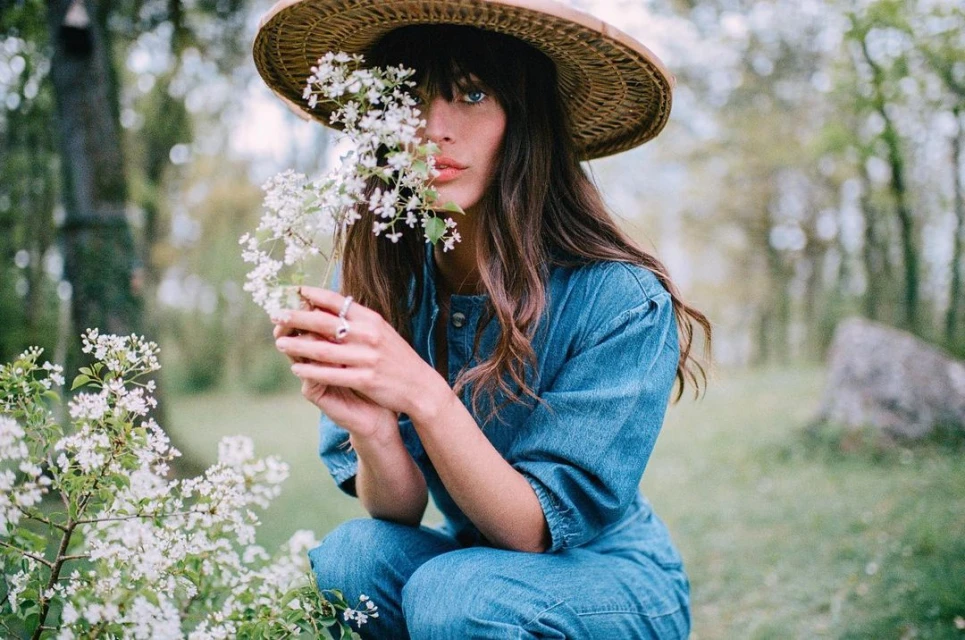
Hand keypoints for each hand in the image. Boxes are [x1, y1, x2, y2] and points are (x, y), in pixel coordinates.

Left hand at [273, 286, 451, 423]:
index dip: (314, 295)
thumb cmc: (397, 358)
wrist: (420, 386)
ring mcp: (367, 357)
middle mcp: (369, 335)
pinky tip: (297, 369)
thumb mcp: (382, 332)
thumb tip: (332, 305)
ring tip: (280, 342)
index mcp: (372, 319)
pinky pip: (332, 374)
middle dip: (297, 317)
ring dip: (298, 345)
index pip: (337, 301)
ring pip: (323, 349)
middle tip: (276, 315)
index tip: (295, 292)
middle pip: (325, 322)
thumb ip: (359, 321)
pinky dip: (312, 371)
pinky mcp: (366, 379)